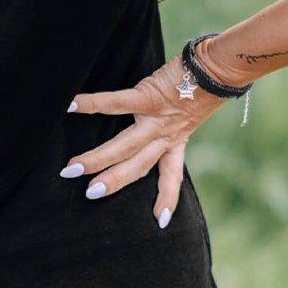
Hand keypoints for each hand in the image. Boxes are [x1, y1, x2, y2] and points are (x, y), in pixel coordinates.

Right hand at [66, 54, 224, 223]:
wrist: (216, 66)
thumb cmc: (200, 83)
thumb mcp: (190, 111)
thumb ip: (174, 120)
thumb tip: (159, 118)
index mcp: (176, 140)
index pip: (171, 175)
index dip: (167, 198)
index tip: (160, 221)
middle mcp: (166, 135)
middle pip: (138, 166)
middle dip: (113, 182)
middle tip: (89, 194)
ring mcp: (157, 118)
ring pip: (125, 145)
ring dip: (98, 159)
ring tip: (72, 169)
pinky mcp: (149, 95)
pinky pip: (116, 102)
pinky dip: (92, 104)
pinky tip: (71, 105)